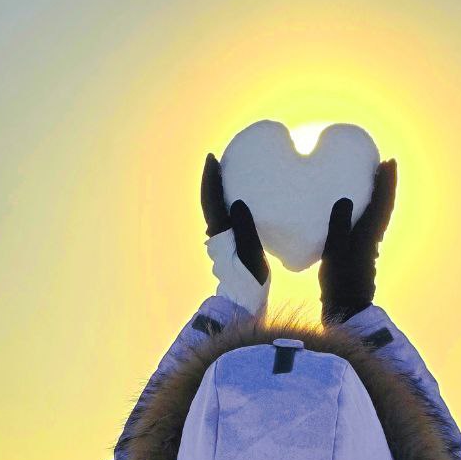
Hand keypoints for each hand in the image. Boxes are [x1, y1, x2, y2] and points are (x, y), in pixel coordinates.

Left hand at [200, 153, 269, 313]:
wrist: (243, 302)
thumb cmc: (250, 280)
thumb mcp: (251, 253)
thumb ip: (244, 228)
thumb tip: (236, 202)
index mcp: (221, 232)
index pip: (211, 199)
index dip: (211, 177)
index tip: (212, 158)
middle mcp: (217, 233)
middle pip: (209, 200)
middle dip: (212, 179)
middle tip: (218, 160)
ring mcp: (221, 239)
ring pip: (215, 208)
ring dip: (218, 190)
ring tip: (228, 173)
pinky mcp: (228, 244)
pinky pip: (225, 216)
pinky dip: (226, 202)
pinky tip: (238, 199)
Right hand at [319, 160, 396, 325]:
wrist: (346, 309)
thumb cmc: (340, 282)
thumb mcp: (335, 252)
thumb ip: (339, 225)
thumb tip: (345, 199)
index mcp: (369, 234)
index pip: (383, 202)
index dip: (386, 182)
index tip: (389, 162)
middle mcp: (373, 238)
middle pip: (384, 206)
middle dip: (385, 185)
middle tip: (383, 165)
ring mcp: (367, 247)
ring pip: (378, 216)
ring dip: (377, 197)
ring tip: (370, 182)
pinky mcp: (360, 255)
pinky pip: (367, 225)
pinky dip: (366, 212)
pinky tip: (354, 213)